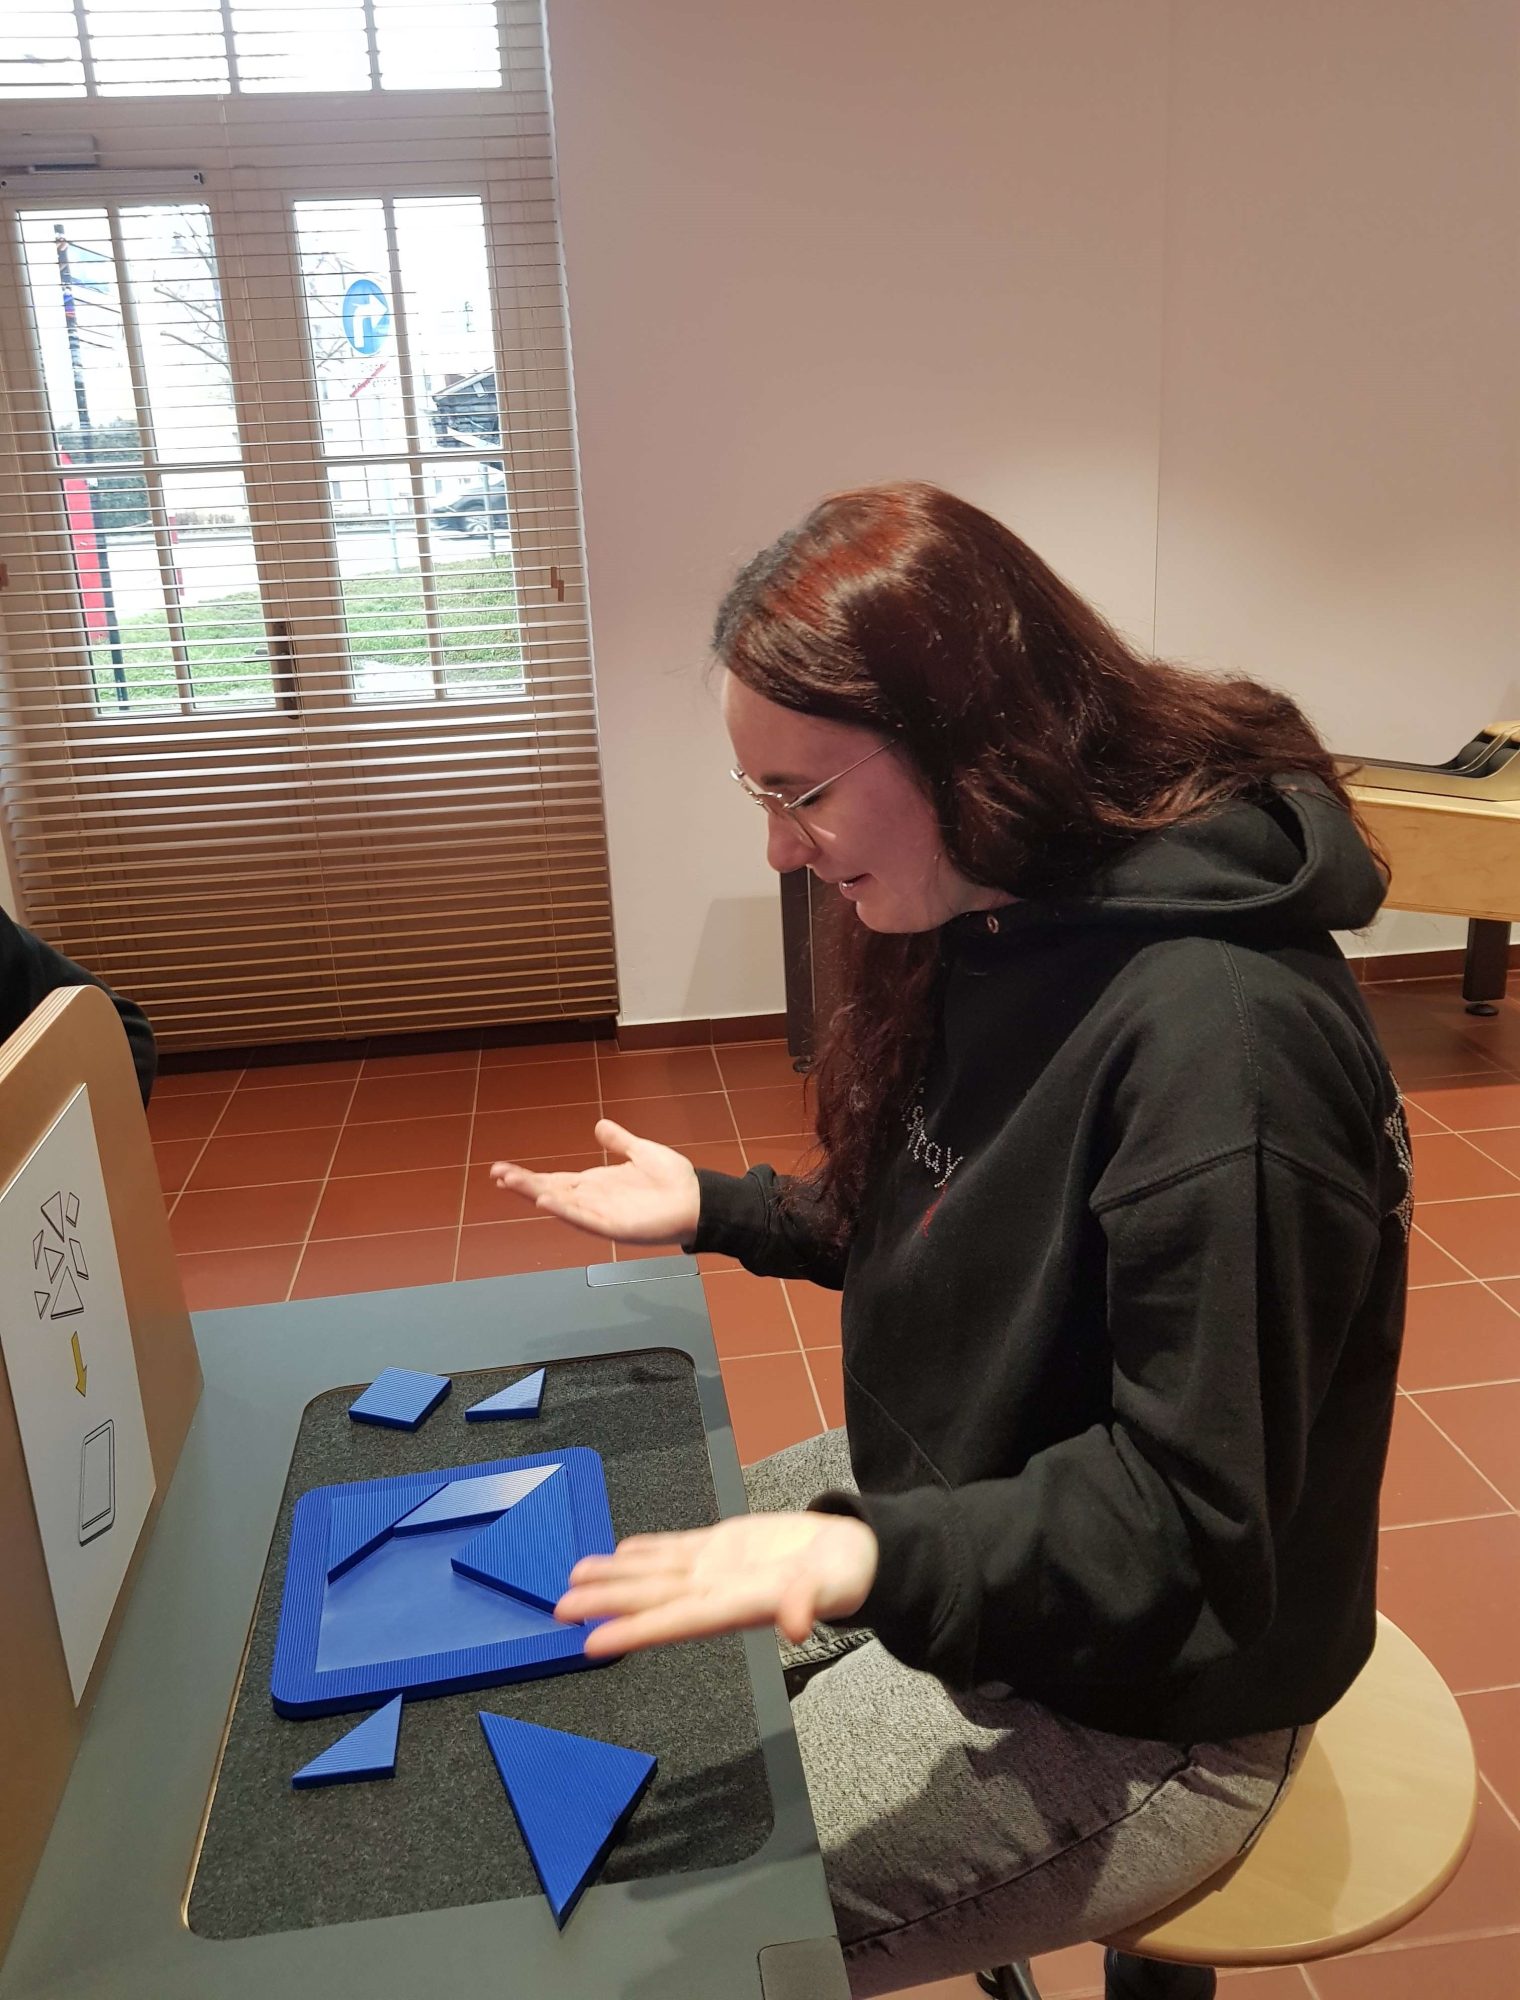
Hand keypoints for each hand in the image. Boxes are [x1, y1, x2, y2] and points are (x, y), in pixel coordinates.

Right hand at [489, 1119, 699, 1243]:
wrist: (699, 1200)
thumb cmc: (673, 1180)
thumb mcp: (641, 1152)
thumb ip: (619, 1141)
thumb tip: (600, 1126)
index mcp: (596, 1184)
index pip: (556, 1179)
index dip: (530, 1176)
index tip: (502, 1171)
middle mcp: (593, 1200)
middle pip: (551, 1191)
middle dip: (523, 1185)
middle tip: (495, 1175)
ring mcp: (602, 1215)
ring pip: (561, 1204)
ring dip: (536, 1195)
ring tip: (510, 1184)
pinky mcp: (614, 1227)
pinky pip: (584, 1219)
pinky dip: (564, 1210)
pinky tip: (546, 1201)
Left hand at [556, 1510, 878, 1656]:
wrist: (854, 1555)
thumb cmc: (845, 1574)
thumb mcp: (831, 1587)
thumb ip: (809, 1603)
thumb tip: (796, 1626)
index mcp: (736, 1604)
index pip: (675, 1621)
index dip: (634, 1631)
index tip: (593, 1642)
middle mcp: (716, 1590)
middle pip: (652, 1598)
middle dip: (607, 1603)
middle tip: (560, 1608)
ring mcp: (715, 1569)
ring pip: (655, 1573)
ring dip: (614, 1577)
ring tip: (574, 1576)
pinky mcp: (723, 1546)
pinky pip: (676, 1549)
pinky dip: (645, 1551)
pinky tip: (619, 1551)